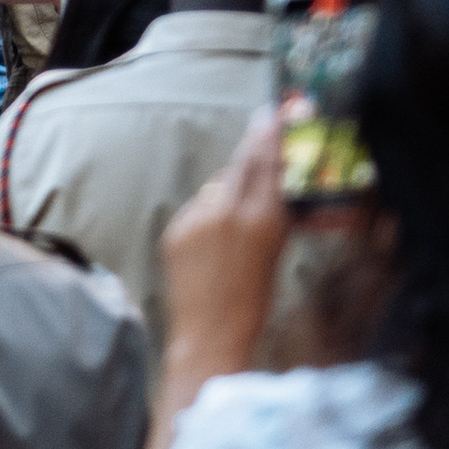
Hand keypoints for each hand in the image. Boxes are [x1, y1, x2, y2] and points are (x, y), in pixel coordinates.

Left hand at [159, 118, 290, 362]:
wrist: (209, 334)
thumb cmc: (253, 302)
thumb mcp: (274, 255)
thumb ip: (273, 217)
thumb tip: (274, 187)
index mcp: (261, 221)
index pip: (267, 165)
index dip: (271, 136)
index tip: (274, 113)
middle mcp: (227, 211)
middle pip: (242, 163)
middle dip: (253, 144)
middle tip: (262, 122)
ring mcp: (196, 218)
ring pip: (218, 185)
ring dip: (231, 185)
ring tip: (240, 199)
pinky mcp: (174, 228)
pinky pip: (197, 208)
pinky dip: (208, 212)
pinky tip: (215, 230)